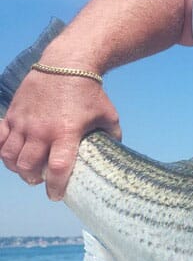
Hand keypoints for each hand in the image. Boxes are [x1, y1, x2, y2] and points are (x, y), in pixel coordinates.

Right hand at [0, 71, 120, 199]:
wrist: (66, 64)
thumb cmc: (90, 92)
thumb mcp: (109, 116)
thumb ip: (112, 137)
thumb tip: (114, 154)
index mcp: (66, 132)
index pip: (57, 168)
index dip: (55, 186)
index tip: (56, 196)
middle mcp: (41, 130)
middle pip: (27, 166)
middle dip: (32, 179)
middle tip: (40, 180)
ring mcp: (24, 121)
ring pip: (9, 155)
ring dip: (16, 167)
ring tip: (26, 169)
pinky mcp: (13, 113)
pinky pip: (1, 138)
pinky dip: (3, 149)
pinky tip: (12, 152)